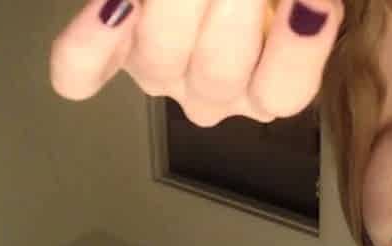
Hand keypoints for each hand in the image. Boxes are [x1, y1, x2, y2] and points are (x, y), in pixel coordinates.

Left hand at [50, 0, 344, 126]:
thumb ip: (299, 6)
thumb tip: (300, 7)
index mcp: (268, 80)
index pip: (284, 92)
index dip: (298, 51)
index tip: (310, 4)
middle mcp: (213, 90)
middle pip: (219, 75)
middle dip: (234, 7)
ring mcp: (157, 73)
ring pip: (161, 62)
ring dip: (175, 6)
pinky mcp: (102, 55)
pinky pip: (80, 70)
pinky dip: (92, 40)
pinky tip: (113, 7)